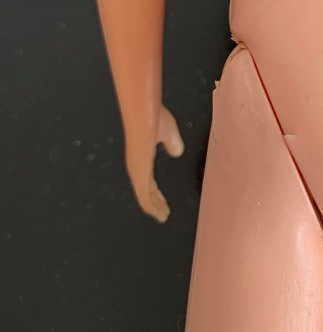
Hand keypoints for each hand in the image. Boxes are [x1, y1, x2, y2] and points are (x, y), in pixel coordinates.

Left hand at [124, 104, 184, 222]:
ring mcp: (137, 172)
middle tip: (162, 214)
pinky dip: (151, 207)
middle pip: (146, 191)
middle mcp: (136, 167)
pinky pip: (145, 197)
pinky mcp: (140, 174)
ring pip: (145, 197)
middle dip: (155, 203)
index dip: (155, 192)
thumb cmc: (153, 119)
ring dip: (154, 208)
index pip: (147, 180)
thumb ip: (172, 142)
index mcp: (141, 157)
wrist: (144, 115)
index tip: (161, 201)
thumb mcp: (168, 132)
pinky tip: (158, 214)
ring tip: (162, 217)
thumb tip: (177, 152)